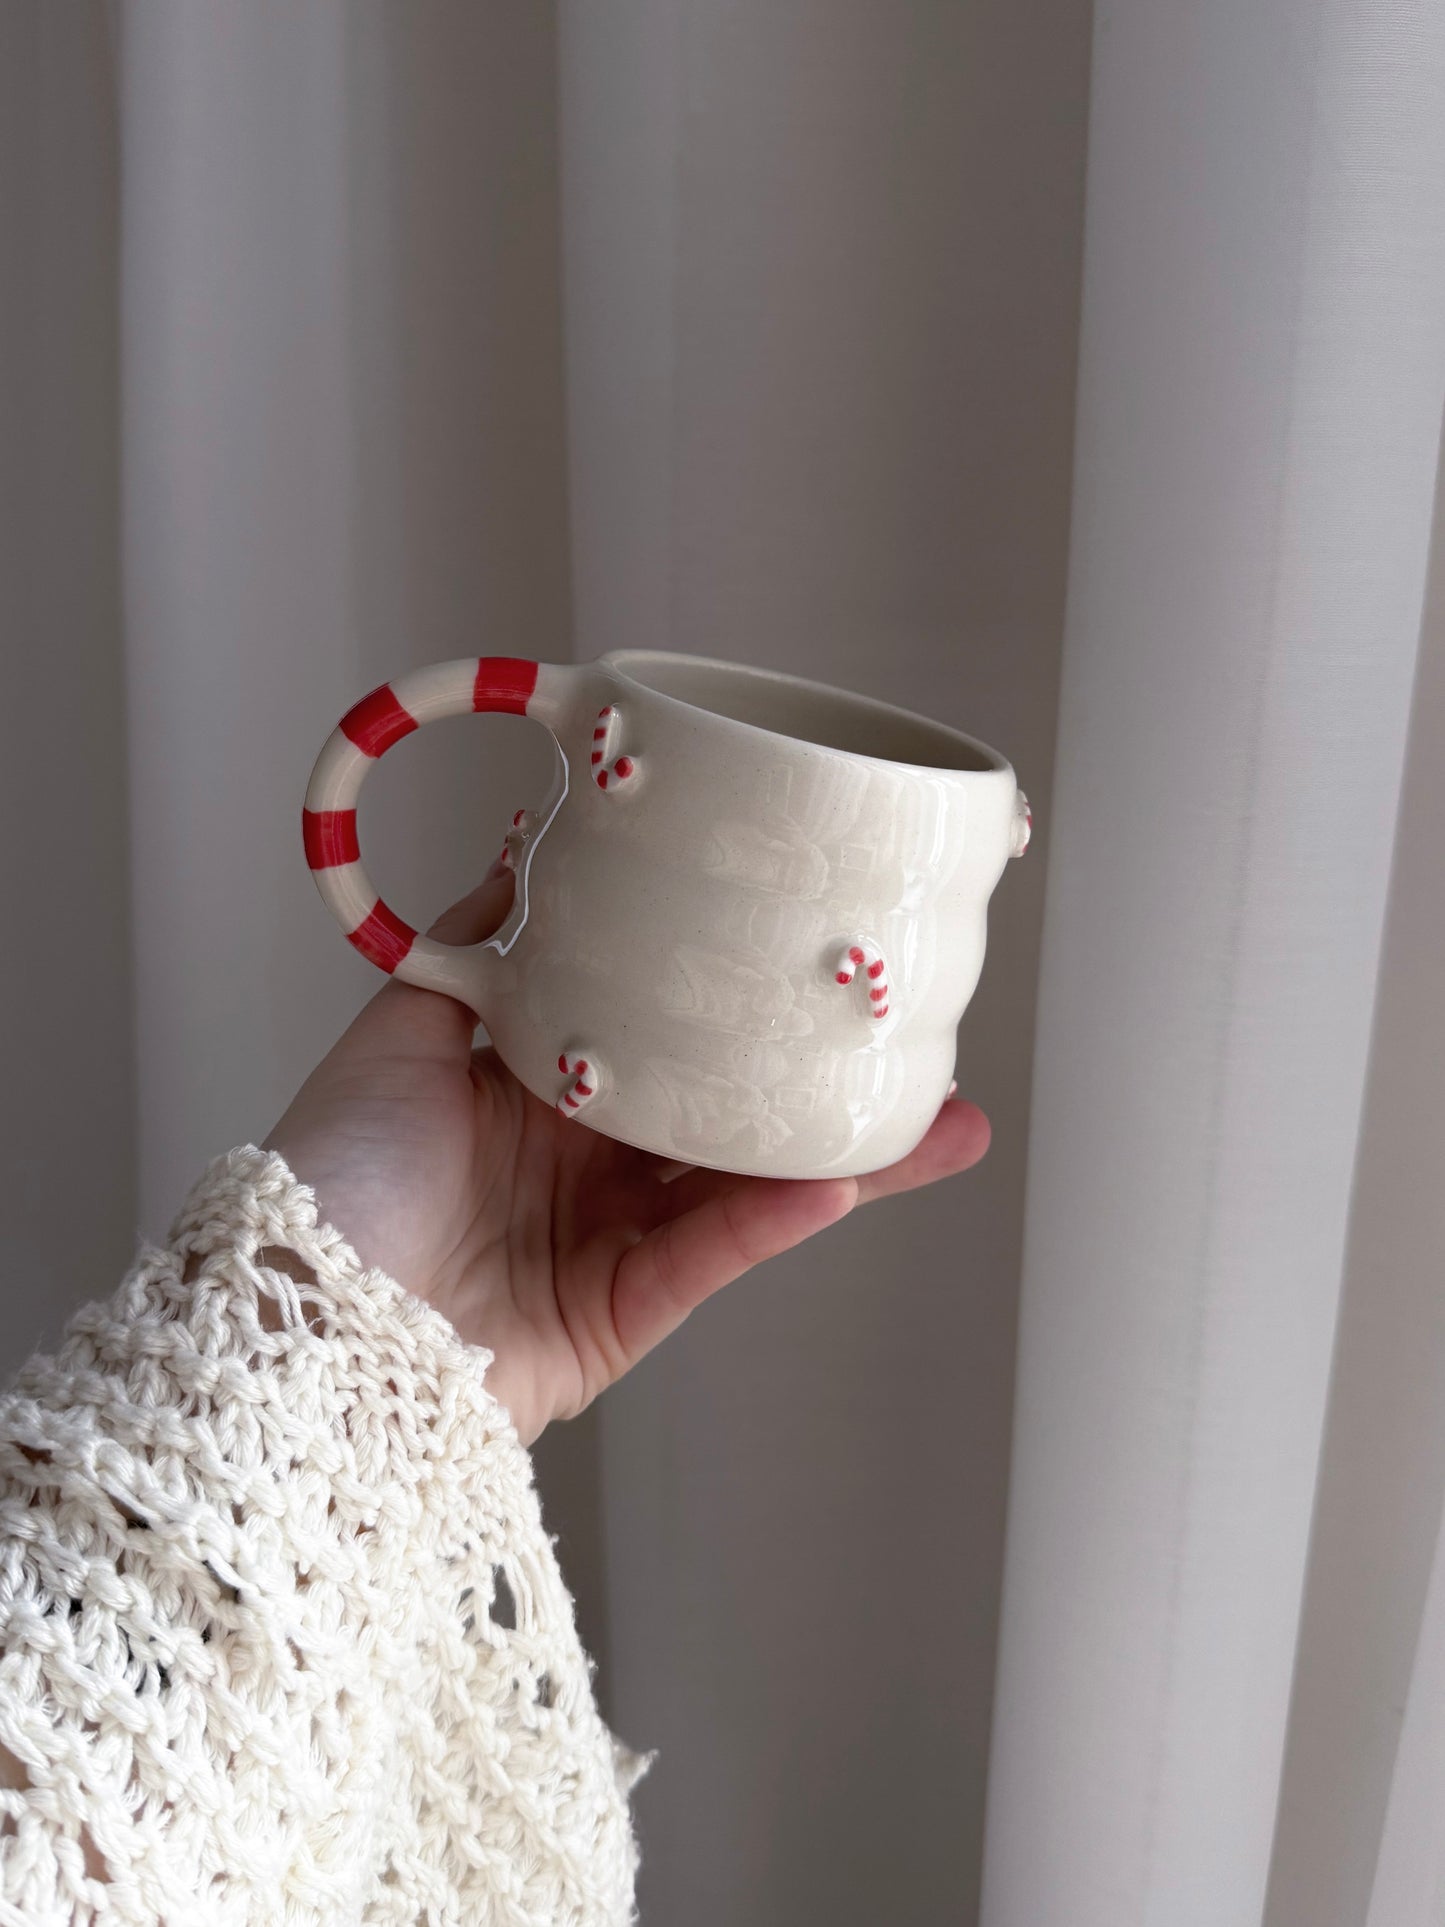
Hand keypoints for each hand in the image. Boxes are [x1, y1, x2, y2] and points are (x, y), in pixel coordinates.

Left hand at [267, 863, 990, 1444]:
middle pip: (728, 1119)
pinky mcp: (620, 1320)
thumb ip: (480, 952)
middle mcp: (583, 1168)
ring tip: (945, 1125)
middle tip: (922, 1051)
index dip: (737, 1008)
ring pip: (746, 1190)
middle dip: (827, 1089)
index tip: (814, 969)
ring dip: (849, 1162)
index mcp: (538, 1096)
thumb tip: (525, 851)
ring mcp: (608, 1246)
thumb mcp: (402, 1031)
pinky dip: (772, 1219)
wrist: (300, 1316)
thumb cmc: (335, 1173)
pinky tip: (840, 1177)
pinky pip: (709, 1258)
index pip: (664, 1042)